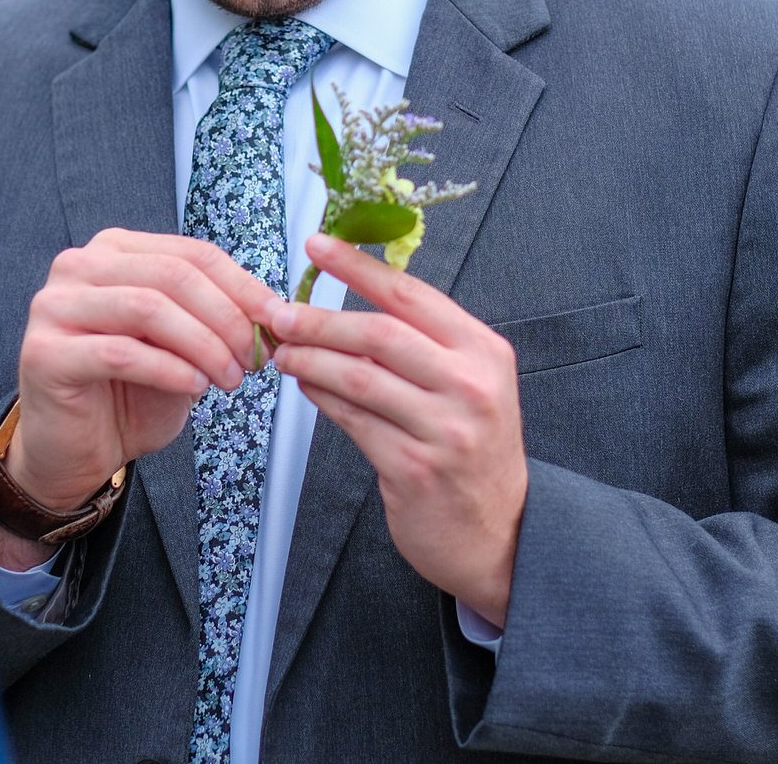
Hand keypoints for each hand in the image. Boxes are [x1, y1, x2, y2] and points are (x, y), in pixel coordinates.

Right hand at [0, 230, 271, 563]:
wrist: (77, 451)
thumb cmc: (130, 394)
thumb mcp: (183, 347)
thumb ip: (215, 320)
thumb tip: (274, 312)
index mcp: (115, 252)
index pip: (192, 253)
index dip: (243, 287)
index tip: (278, 321)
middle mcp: (79, 267)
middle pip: (172, 276)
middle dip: (226, 317)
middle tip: (255, 357)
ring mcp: (54, 307)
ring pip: (147, 307)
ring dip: (203, 344)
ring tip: (230, 378)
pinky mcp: (44, 353)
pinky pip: (121, 353)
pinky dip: (169, 369)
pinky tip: (195, 387)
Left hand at [267, 234, 526, 627]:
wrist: (499, 533)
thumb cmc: (474, 449)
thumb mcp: (469, 384)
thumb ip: (423, 344)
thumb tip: (349, 303)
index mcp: (483, 351)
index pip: (410, 294)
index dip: (357, 266)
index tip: (317, 244)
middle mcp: (470, 385)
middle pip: (378, 334)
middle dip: (318, 319)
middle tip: (278, 312)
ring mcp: (444, 429)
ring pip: (359, 378)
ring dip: (310, 360)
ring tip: (282, 352)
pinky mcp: (414, 467)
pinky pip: (353, 421)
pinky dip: (321, 398)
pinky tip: (304, 387)